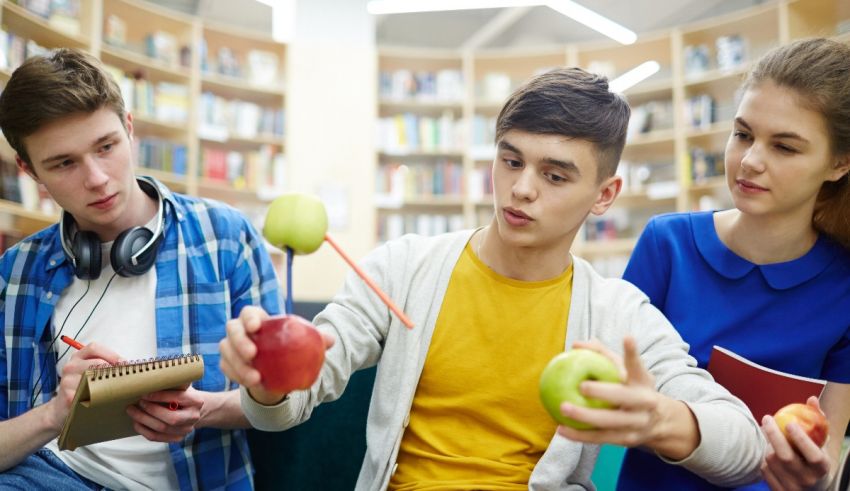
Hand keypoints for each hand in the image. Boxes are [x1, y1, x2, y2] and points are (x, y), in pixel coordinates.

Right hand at [48, 342, 120, 430]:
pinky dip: (101, 395)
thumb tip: (127, 365)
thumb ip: (103, 365)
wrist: (60, 409)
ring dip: (109, 383)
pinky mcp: (69, 396)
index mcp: (77, 357)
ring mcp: (67, 381)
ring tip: (119, 388)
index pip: (94, 348)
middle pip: (96, 363)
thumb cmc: (81, 388)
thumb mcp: (88, 372)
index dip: (111, 354)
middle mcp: (70, 366)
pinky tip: (107, 398)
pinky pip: (90, 394)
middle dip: (114, 369)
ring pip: (94, 378)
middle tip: (126, 377)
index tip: (124, 363)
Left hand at [126, 387, 204, 442]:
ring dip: (143, 420)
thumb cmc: (183, 394)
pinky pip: (156, 437)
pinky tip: (136, 422)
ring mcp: (186, 429)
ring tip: (132, 411)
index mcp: (196, 400)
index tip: (145, 394)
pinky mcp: (177, 438)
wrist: (194, 410)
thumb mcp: (181, 386)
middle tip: (138, 403)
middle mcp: (193, 417)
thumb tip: (150, 377)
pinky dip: (143, 430)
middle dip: (151, 410)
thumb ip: (171, 382)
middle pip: (172, 418)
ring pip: (162, 429)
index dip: (160, 396)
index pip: (178, 398)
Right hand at [218, 306, 333, 403]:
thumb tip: (330, 341)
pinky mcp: (227, 363)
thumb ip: (316, 341)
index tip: (256, 327)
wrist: (276, 372)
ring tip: (255, 378)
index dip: (249, 317)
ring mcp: (231, 347)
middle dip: (239, 340)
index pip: (248, 312)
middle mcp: (240, 330)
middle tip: (252, 355)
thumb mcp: (302, 345)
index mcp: (258, 320)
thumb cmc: (288, 351)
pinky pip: (226, 368)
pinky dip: (235, 375)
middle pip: (232, 329)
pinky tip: (249, 383)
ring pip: (226, 350)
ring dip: (238, 364)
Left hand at [556, 337, 698, 459]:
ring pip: (609, 422)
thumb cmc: (632, 388)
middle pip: (623, 397)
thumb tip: (575, 345)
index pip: (637, 365)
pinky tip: (561, 429)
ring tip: (563, 408)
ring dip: (585, 417)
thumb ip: (602, 354)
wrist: (658, 422)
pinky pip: (600, 438)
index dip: (632, 353)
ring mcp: (637, 423)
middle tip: (582, 386)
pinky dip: (579, 436)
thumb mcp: (626, 371)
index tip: (627, 338)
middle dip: (603, 392)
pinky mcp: (626, 440)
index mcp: (643, 382)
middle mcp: (644, 402)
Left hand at [761, 396, 830, 490]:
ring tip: (771, 437)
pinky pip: (764, 470)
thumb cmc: (815, 457)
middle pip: (786, 457)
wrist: (813, 486)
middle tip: (767, 417)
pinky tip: (770, 453)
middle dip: (774, 435)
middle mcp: (808, 480)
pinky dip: (764, 458)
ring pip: (772, 461)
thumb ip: (818, 420)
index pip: (813, 455)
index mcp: (822, 468)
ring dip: (768, 445)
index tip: (789, 422)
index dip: (801, 439)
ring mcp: (792, 488)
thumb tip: (811, 399)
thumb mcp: (821, 442)